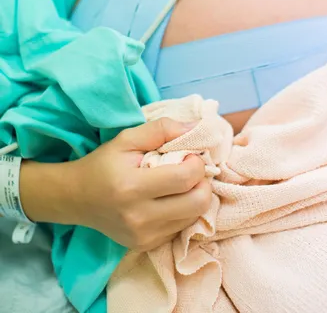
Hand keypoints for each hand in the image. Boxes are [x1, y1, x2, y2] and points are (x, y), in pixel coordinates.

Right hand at [20, 118, 211, 250]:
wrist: (76, 198)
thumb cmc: (103, 164)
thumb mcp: (127, 139)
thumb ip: (161, 129)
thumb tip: (196, 127)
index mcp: (132, 187)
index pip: (185, 178)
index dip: (197, 164)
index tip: (190, 155)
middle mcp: (139, 217)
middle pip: (198, 203)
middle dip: (203, 183)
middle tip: (191, 171)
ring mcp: (143, 236)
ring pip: (194, 218)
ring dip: (195, 197)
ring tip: (181, 184)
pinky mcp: (146, 246)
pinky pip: (181, 228)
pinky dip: (183, 212)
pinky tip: (169, 200)